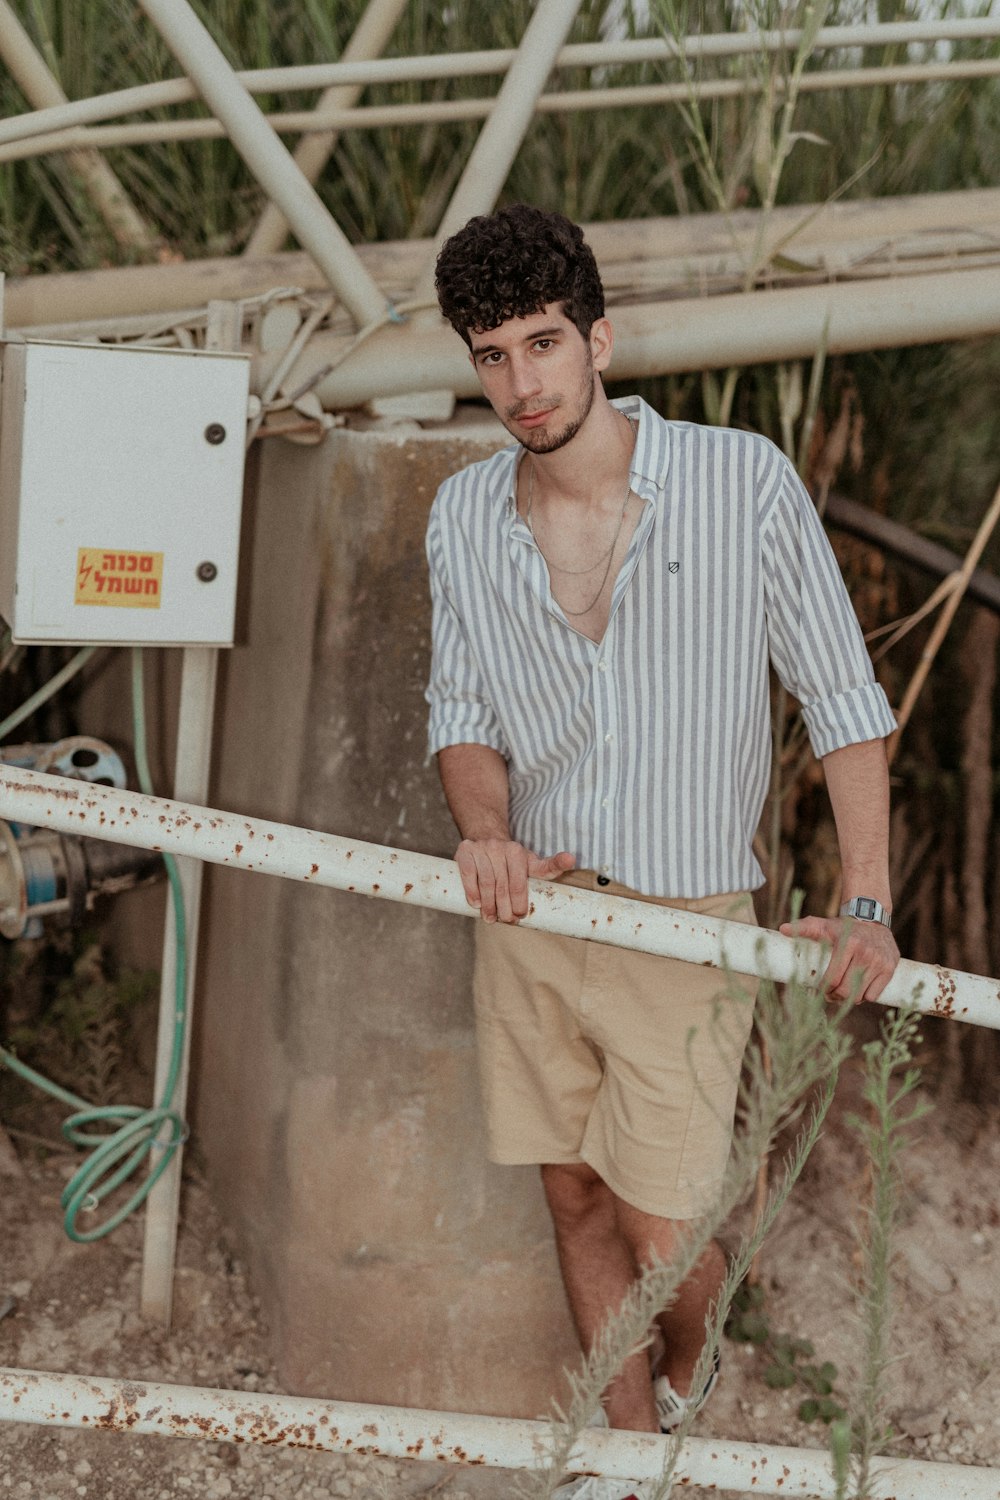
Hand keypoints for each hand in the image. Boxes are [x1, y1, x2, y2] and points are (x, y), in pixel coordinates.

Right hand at [455, 839, 575, 923]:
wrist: (485, 836)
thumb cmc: (512, 859)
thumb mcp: (532, 862)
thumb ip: (551, 865)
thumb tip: (572, 859)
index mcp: (517, 852)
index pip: (519, 883)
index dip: (519, 902)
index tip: (520, 915)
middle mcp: (499, 847)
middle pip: (502, 885)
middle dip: (504, 907)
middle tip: (506, 921)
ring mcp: (481, 849)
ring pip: (485, 882)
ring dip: (488, 904)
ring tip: (490, 918)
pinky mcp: (465, 851)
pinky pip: (468, 873)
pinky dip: (471, 891)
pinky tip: (475, 904)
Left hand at [779, 914, 899, 1002]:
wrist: (872, 919)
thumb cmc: (842, 927)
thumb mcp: (822, 925)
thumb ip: (803, 927)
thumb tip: (783, 929)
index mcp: (847, 943)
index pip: (832, 978)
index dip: (823, 990)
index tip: (819, 991)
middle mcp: (865, 952)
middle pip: (846, 990)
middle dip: (834, 997)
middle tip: (829, 996)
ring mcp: (879, 961)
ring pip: (860, 995)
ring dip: (849, 999)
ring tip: (842, 993)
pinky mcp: (890, 968)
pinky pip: (874, 995)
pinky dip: (865, 997)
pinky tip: (858, 990)